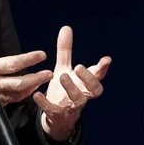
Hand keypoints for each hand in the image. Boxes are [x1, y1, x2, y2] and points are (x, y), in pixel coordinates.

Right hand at [0, 17, 53, 121]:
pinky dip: (18, 97)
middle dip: (37, 78)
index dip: (29, 59)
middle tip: (49, 73)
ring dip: (31, 88)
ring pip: (17, 94)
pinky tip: (25, 92)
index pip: (12, 63)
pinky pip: (8, 101)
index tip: (41, 55)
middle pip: (20, 82)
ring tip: (41, 82)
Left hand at [33, 26, 110, 141]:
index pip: (98, 76)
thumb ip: (65, 50)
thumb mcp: (64, 68)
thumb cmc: (64, 89)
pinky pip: (53, 110)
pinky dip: (45, 103)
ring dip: (71, 88)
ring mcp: (71, 106)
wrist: (57, 117)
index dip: (103, 68)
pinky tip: (37, 94)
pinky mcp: (58, 114)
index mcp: (85, 83)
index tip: (106, 59)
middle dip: (89, 78)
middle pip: (94, 90)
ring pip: (78, 100)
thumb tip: (66, 27)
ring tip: (62, 76)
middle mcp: (82, 94)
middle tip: (79, 67)